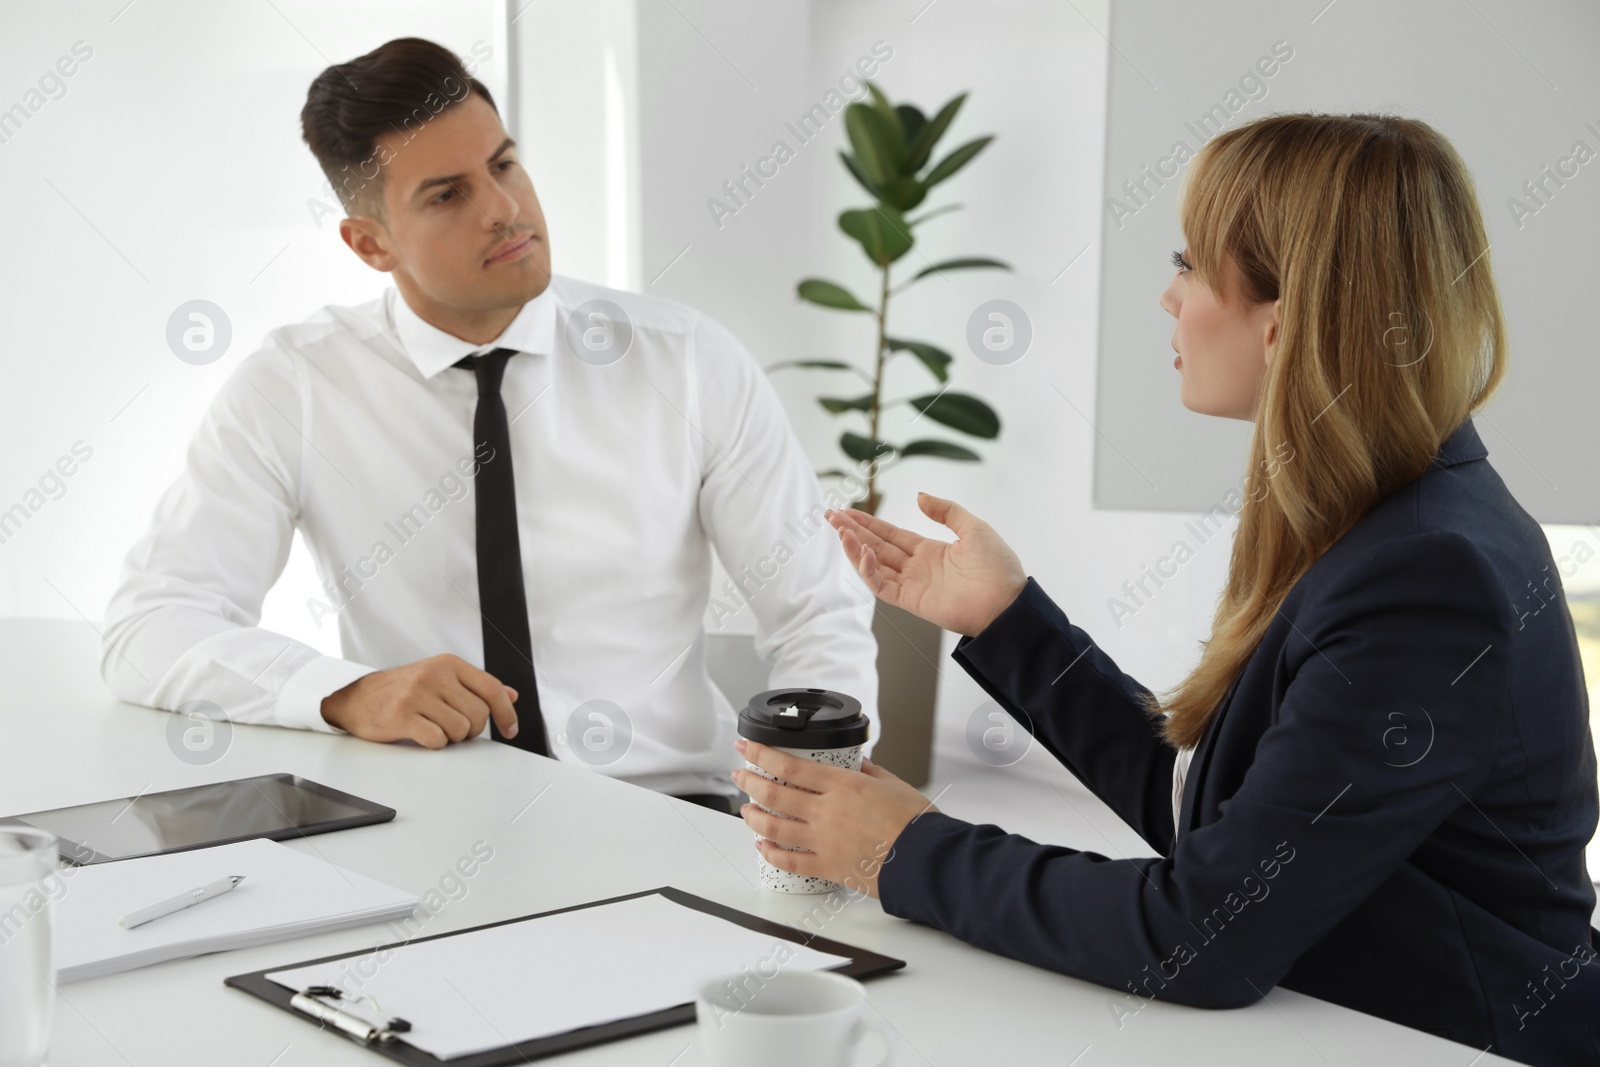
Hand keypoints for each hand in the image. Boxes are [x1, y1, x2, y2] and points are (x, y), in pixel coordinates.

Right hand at [321, 654, 520, 749]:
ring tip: (434, 728)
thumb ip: (476, 686)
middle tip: (454, 727)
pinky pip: (437, 740)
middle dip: (471, 729)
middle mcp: (435, 675)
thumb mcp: (441, 677)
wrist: (357, 698)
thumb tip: (512, 695)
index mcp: (449, 663)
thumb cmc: (403, 689)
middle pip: (479, 715)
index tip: (511, 730)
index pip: (492, 688)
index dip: (506, 713)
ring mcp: (417, 694)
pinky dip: (435, 744)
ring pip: (460, 730)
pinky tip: (423, 735)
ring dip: (451, 738)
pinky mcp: (402, 715)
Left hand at [733, 738, 938, 897]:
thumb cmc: (918, 824)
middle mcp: (827, 811)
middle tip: (739, 776)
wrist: (928, 861)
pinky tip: (763, 847)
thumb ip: (869, 772)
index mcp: (843, 785)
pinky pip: (789, 861)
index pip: (789, 765)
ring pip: (773, 827)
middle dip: (749, 782)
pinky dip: (771, 853)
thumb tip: (857, 763)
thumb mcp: (894, 784)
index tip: (746, 746)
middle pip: (773, 794)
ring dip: (753, 817)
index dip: (760, 753)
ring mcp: (824, 841)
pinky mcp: (827, 867)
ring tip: (745, 811)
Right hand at [826, 492, 1026, 636]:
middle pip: (876, 546)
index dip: (868, 523)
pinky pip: (883, 586)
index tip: (847, 511)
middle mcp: (917, 567)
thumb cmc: (998, 567)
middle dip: (853, 531)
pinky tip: (862, 552)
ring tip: (840, 530)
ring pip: (874, 565)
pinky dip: (869, 570)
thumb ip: (945, 511)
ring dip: (855, 548)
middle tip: (831, 516)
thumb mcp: (973, 528)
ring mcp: (912, 585)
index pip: (891, 534)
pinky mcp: (912, 601)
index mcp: (930, 550)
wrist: (1008, 603)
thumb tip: (918, 496)